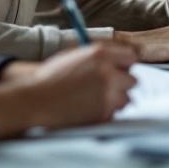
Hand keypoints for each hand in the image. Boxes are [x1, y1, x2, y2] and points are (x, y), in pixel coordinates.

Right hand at [0, 42, 137, 137]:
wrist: (36, 99)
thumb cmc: (51, 77)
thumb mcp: (75, 56)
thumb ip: (99, 57)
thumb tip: (119, 63)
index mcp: (100, 54)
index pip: (131, 57)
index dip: (125, 65)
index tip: (121, 70)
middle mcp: (107, 73)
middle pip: (132, 80)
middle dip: (122, 84)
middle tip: (108, 87)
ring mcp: (107, 95)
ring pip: (126, 99)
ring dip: (116, 100)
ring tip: (95, 99)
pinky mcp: (103, 113)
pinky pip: (114, 113)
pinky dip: (105, 113)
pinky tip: (88, 109)